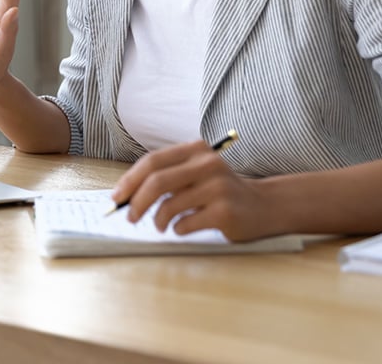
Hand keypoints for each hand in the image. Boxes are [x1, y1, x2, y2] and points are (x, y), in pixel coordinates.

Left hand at [110, 139, 280, 241]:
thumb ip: (168, 177)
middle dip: (136, 202)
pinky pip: (185, 224)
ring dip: (158, 220)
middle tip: (130, 217)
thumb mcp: (196, 173)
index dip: (130, 180)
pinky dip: (177, 230)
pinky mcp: (224, 212)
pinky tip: (183, 228)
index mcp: (196, 150)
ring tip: (161, 225)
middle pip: (157, 182)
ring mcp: (218, 187)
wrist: (264, 206)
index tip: (117, 197)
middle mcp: (207, 164)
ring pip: (169, 205)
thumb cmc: (220, 192)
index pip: (153, 161)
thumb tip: (126, 195)